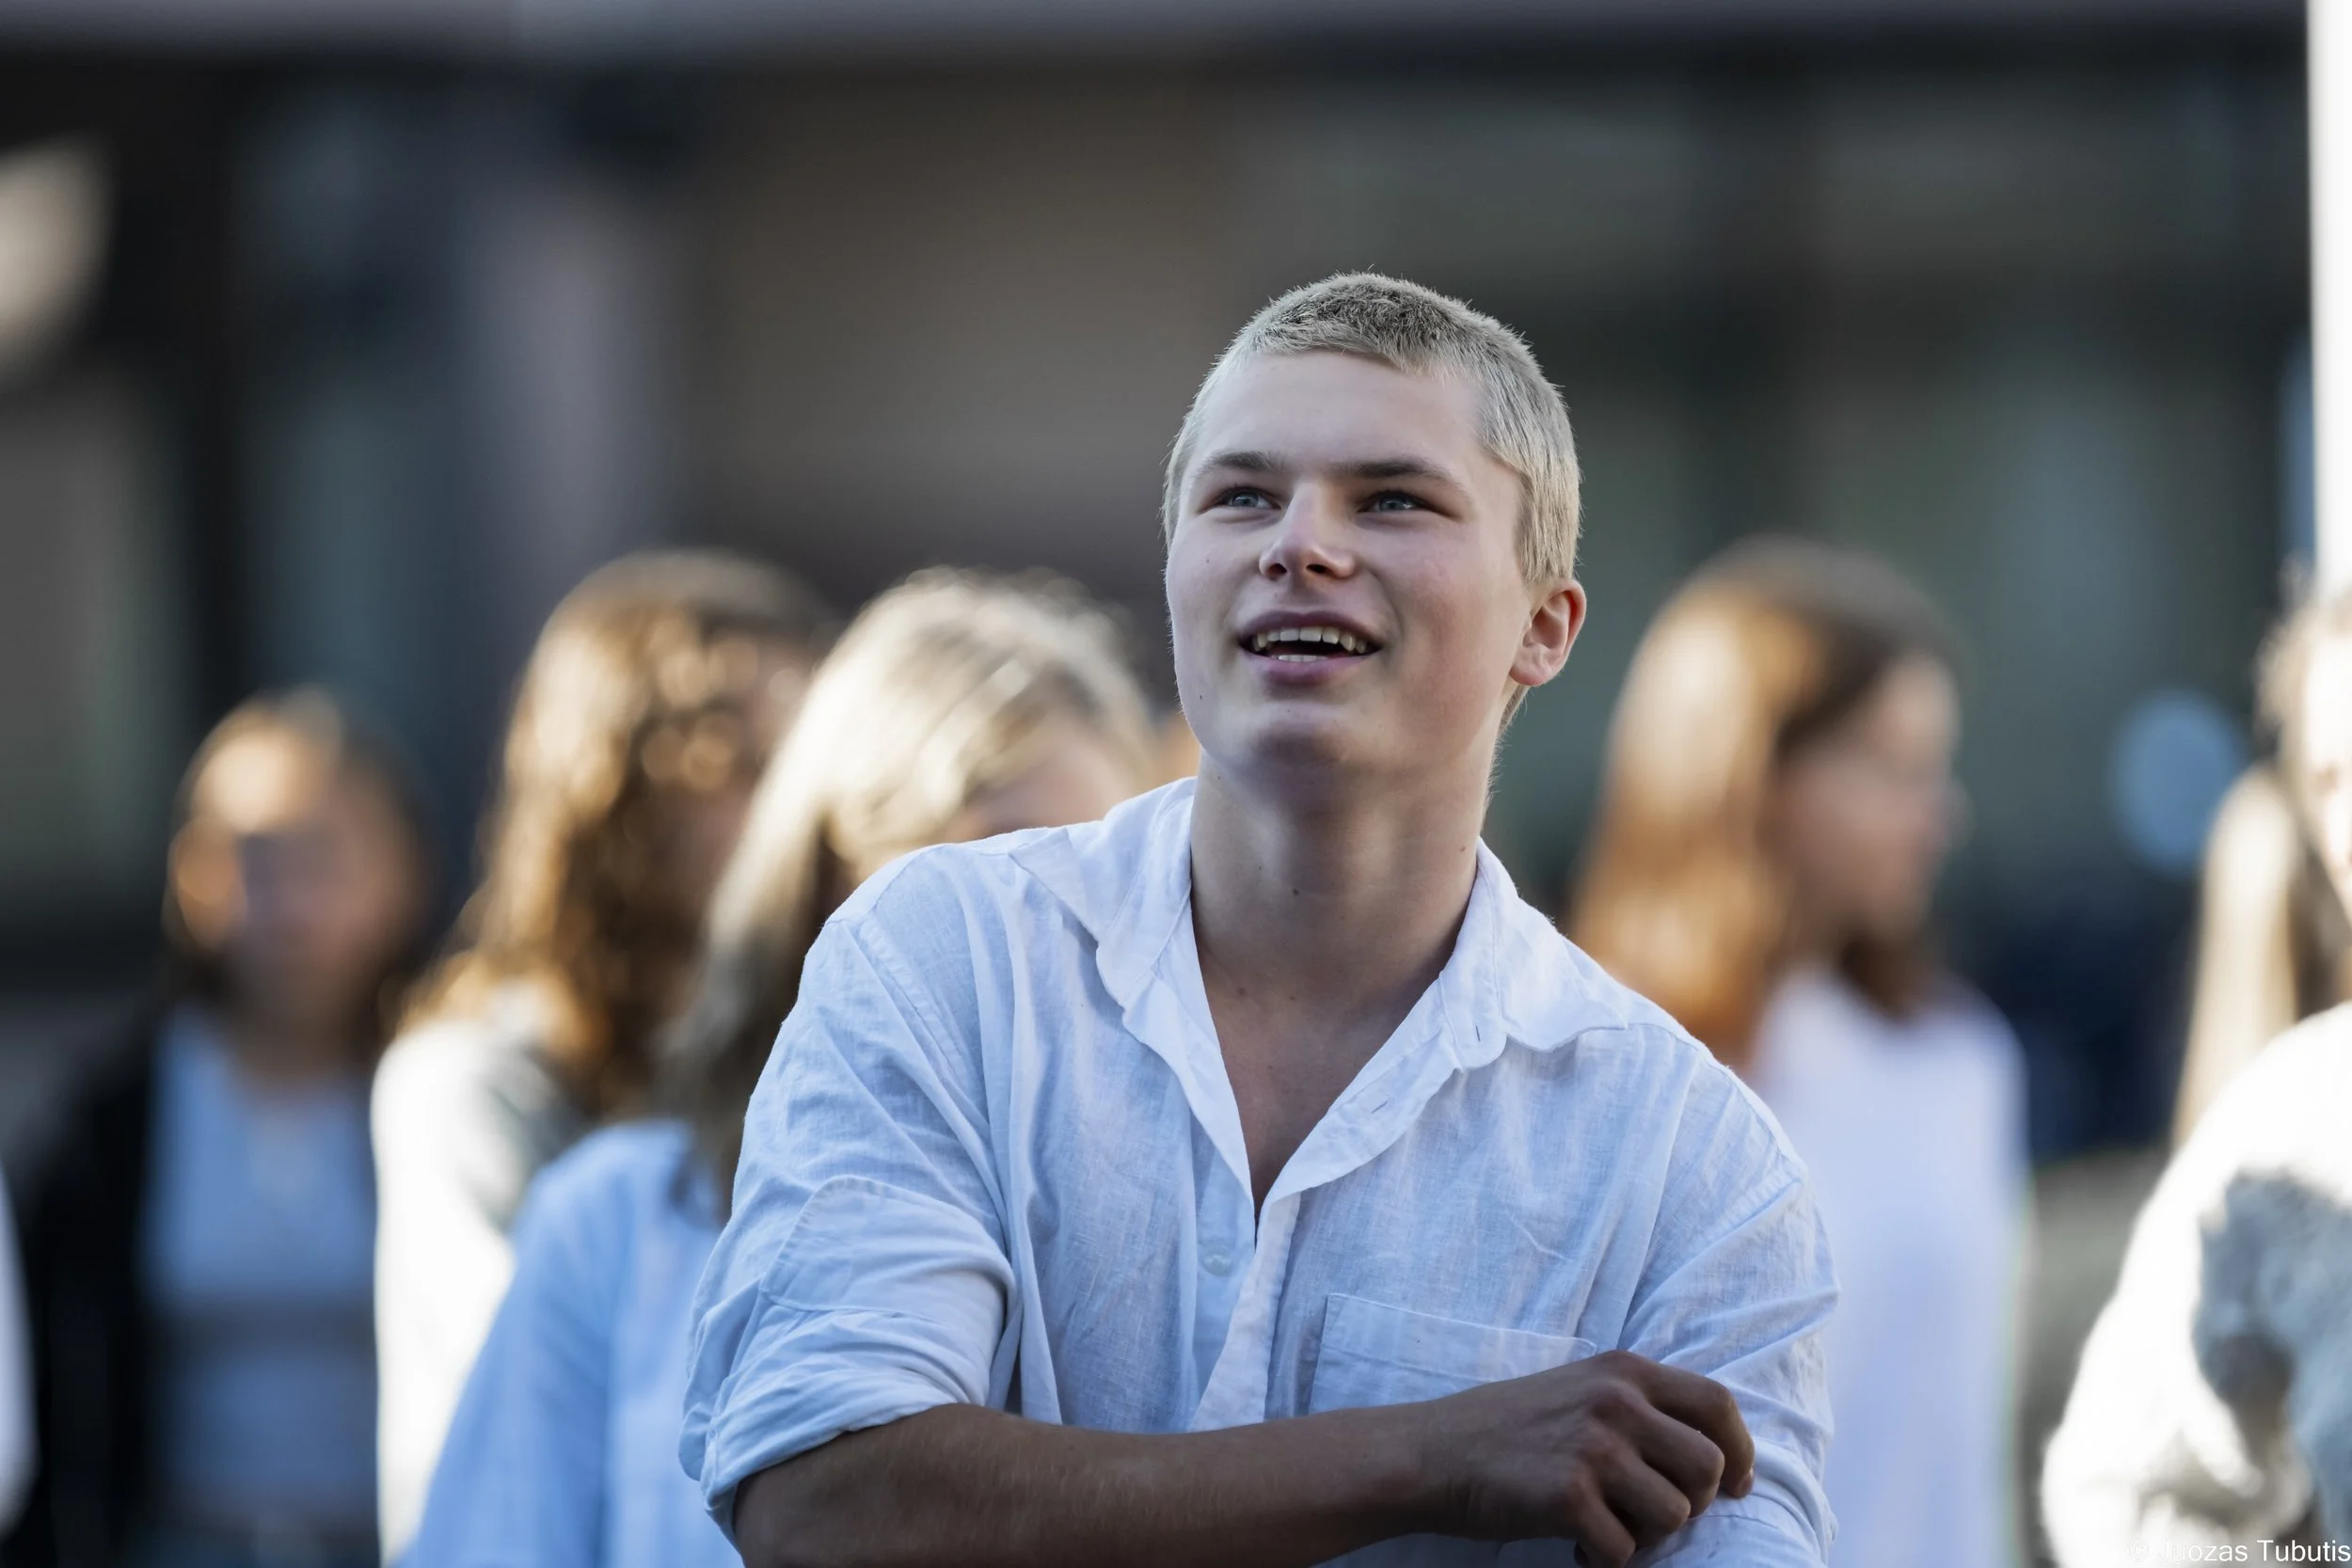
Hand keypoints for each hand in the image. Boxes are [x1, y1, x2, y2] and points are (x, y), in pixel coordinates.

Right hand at [1413, 1350, 1754, 1567]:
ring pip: (1675, 1515)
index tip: (1737, 1486)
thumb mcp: (1580, 1389)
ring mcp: (1594, 1447)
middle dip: (1692, 1505)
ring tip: (1603, 1528)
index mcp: (1624, 1371)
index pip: (1718, 1404)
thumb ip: (1640, 1406)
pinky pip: (1625, 1551)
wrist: (1433, 1453)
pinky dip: (1603, 1560)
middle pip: (1709, 1468)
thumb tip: (1716, 1456)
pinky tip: (1574, 1546)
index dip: (1741, 1450)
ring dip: (1645, 1536)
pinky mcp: (1569, 1496)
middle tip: (1649, 1514)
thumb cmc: (1509, 1429)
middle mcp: (1616, 1401)